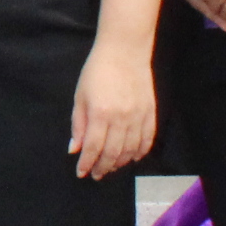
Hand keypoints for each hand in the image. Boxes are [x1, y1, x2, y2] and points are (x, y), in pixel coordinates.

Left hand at [69, 39, 156, 178]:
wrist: (125, 51)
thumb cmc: (97, 71)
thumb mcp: (80, 96)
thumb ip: (78, 125)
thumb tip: (74, 150)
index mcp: (100, 114)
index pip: (93, 148)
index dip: (86, 164)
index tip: (81, 172)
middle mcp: (121, 119)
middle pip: (112, 153)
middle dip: (102, 167)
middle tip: (96, 175)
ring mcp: (138, 117)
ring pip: (130, 151)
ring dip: (120, 163)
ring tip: (111, 167)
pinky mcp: (150, 113)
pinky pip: (147, 140)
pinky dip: (140, 153)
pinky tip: (132, 158)